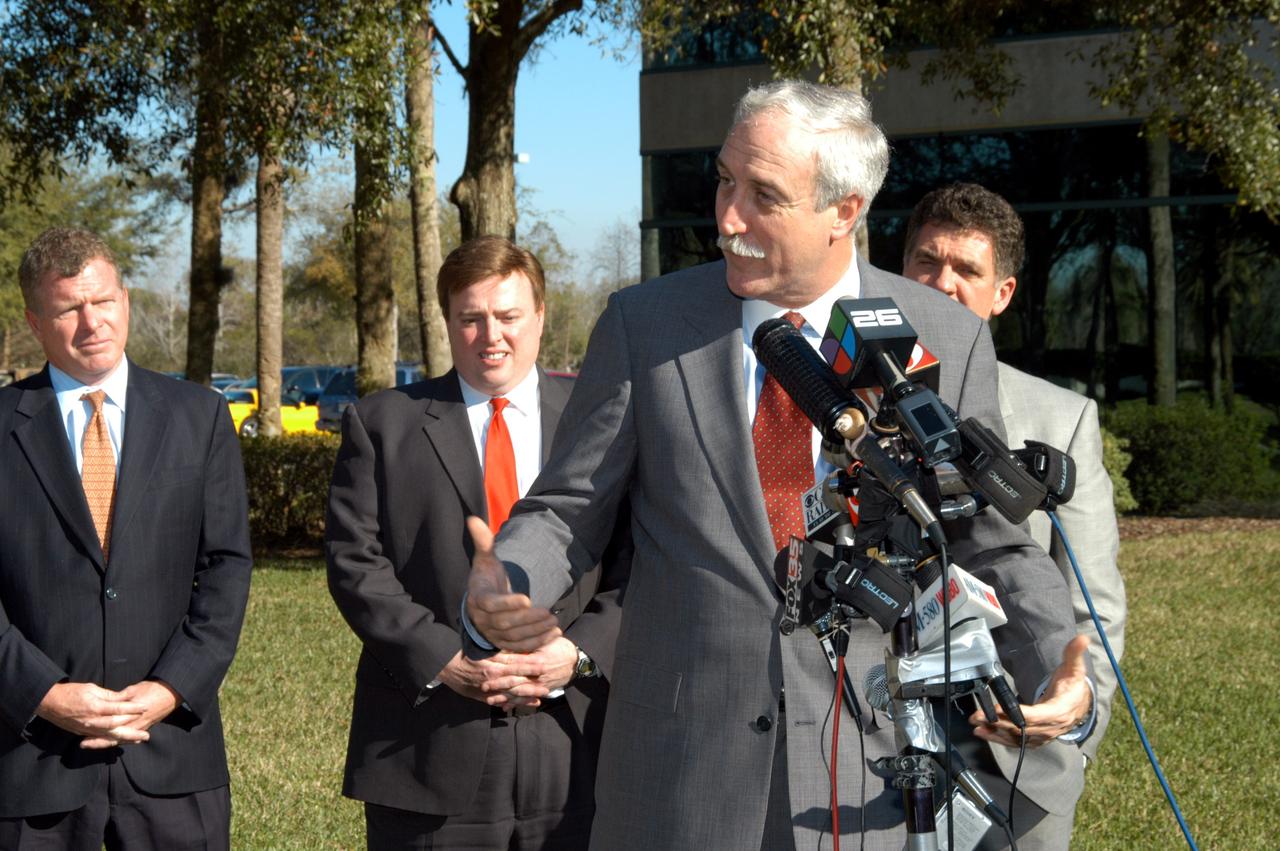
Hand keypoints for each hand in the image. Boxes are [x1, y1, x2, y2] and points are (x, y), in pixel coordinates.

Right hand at [36, 682, 148, 745]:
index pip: (118, 709)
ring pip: (109, 735)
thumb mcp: (91, 688)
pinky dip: (112, 741)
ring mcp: (87, 728)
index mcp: (95, 706)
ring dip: (125, 738)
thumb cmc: (71, 692)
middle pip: (116, 726)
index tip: (145, 707)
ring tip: (139, 739)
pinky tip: (121, 742)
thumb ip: (109, 695)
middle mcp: (92, 720)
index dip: (133, 708)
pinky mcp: (83, 732)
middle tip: (147, 734)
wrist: (49, 703)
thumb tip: (124, 698)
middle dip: (133, 730)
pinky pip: (100, 738)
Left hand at [78, 680, 181, 749]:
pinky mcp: (143, 727)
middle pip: (113, 736)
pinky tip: (109, 743)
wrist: (171, 693)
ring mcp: (139, 727)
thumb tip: (108, 700)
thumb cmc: (153, 689)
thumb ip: (121, 697)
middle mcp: (134, 723)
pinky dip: (116, 741)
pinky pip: (127, 738)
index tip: (84, 726)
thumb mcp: (135, 690)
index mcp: (130, 713)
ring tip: (90, 745)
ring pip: (119, 739)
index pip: (110, 722)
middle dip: (97, 741)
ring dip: (104, 743)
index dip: (96, 726)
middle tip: (82, 743)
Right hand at [437, 650, 549, 708]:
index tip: (544, 665)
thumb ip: (501, 651)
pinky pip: (500, 701)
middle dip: (532, 685)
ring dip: (525, 697)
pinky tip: (523, 705)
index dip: (530, 665)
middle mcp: (492, 677)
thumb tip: (520, 648)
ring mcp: (488, 689)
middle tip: (547, 687)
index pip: (515, 664)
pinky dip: (512, 703)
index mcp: (493, 663)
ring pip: (510, 694)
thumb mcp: (485, 650)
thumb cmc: (467, 655)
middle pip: (516, 682)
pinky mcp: (484, 696)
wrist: (448, 667)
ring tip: (540, 698)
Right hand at [465, 515, 559, 651]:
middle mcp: (483, 620)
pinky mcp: (503, 643)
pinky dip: (538, 642)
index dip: (508, 603)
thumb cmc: (487, 577)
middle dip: (528, 618)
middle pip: (505, 623)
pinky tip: (554, 633)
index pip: (491, 604)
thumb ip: (483, 542)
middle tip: (548, 611)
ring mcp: (493, 634)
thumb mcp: (485, 559)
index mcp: (478, 599)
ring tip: (554, 620)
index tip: (527, 598)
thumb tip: (473, 519)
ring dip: (536, 630)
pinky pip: (520, 646)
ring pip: (514, 637)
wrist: (483, 601)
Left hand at [480, 637, 578, 706]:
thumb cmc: (560, 647)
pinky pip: (528, 699)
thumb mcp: (546, 641)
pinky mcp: (543, 690)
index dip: (502, 667)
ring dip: (504, 697)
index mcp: (537, 660)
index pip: (516, 664)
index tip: (488, 668)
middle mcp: (538, 674)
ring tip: (489, 699)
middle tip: (483, 686)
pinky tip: (505, 706)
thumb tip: (510, 643)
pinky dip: (516, 704)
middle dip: (498, 685)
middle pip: (515, 681)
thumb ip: (529, 643)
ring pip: (519, 693)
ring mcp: (541, 684)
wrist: (577, 661)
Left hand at [971, 635, 1092, 748]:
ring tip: (977, 727)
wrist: (1078, 704)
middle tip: (979, 716)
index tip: (999, 708)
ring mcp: (1043, 735)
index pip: (1039, 715)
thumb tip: (1083, 638)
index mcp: (1060, 710)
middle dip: (999, 722)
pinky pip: (1017, 742)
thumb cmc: (1072, 686)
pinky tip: (984, 734)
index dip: (1020, 714)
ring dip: (996, 733)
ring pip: (1017, 737)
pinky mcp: (1035, 738)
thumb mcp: (1074, 668)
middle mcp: (1051, 727)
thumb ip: (1074, 653)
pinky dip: (1000, 739)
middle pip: (1023, 728)